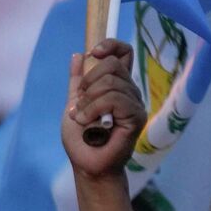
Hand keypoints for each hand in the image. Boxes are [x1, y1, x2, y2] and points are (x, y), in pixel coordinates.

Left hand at [62, 39, 143, 180]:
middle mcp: (129, 91)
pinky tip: (88, 122)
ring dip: (88, 100)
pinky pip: (115, 99)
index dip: (111, 45)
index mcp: (116, 85)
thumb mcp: (74, 103)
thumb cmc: (81, 138)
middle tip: (80, 102)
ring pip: (111, 82)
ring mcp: (135, 104)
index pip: (124, 53)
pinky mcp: (136, 117)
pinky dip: (94, 108)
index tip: (94, 53)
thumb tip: (78, 55)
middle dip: (89, 81)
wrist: (86, 164)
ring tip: (82, 117)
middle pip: (113, 64)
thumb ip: (77, 81)